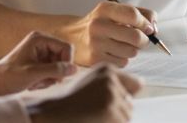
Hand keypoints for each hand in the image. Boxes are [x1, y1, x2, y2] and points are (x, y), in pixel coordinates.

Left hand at [0, 31, 76, 98]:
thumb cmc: (9, 76)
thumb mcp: (33, 73)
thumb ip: (55, 70)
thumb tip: (74, 69)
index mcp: (40, 38)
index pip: (66, 48)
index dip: (66, 63)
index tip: (57, 77)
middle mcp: (42, 42)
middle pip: (63, 57)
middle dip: (55, 72)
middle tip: (42, 80)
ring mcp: (41, 52)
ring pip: (59, 66)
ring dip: (50, 78)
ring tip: (36, 82)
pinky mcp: (40, 62)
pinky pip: (53, 71)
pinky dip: (46, 80)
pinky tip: (34, 83)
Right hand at [28, 64, 142, 122]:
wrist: (49, 113)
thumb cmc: (65, 102)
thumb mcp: (88, 84)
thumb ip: (109, 85)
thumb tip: (137, 90)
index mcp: (106, 70)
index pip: (137, 84)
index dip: (128, 95)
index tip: (119, 102)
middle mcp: (112, 79)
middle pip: (130, 104)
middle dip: (118, 111)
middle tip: (94, 113)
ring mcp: (112, 95)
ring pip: (126, 116)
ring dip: (114, 121)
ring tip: (91, 117)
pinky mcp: (111, 111)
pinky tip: (92, 122)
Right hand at [58, 1, 157, 66]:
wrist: (72, 36)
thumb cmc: (102, 23)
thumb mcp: (116, 11)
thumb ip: (140, 14)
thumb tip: (154, 28)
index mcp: (104, 9)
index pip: (132, 15)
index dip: (146, 23)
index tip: (149, 28)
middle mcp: (98, 26)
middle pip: (135, 37)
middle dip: (144, 40)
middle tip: (141, 40)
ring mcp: (95, 44)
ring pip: (131, 52)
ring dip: (132, 50)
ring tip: (122, 45)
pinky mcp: (95, 60)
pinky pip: (123, 63)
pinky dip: (123, 59)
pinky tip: (113, 52)